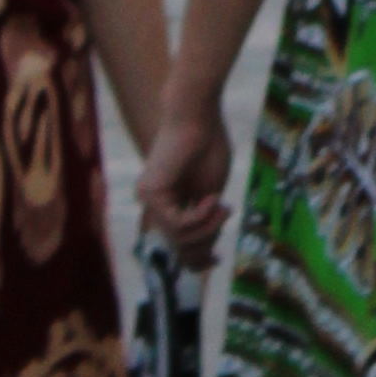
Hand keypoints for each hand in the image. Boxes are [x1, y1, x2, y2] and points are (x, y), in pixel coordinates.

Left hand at [133, 91, 232, 260]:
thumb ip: (205, 223)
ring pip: (179, 239)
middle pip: (179, 246)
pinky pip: (178, 224)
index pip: (176, 243)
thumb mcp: (211, 194)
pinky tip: (210, 199)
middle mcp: (154, 204)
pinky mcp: (150, 194)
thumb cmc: (208, 146)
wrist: (199, 116)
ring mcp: (149, 200)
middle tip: (226, 215)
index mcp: (169, 203)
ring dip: (207, 226)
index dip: (196, 259)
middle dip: (206, 240)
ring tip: (222, 206)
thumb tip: (207, 254)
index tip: (218, 260)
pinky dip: (198, 217)